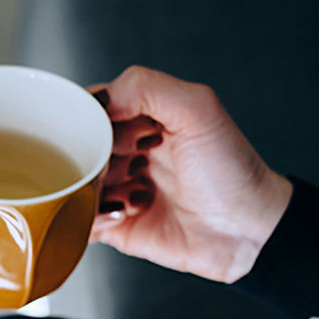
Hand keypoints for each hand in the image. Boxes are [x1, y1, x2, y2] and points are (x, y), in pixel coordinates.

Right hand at [90, 66, 292, 282]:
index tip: (106, 129)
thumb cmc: (231, 171)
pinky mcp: (111, 224)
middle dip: (92, 156)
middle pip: (75, 146)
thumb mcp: (198, 109)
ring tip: (132, 193)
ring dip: (96, 188)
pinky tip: (126, 213)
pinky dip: (94, 216)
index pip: (88, 107)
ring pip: (72, 183)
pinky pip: (77, 219)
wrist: (246, 232)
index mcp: (140, 117)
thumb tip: (96, 100)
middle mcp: (124, 151)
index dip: (88, 117)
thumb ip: (144, 86)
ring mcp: (116, 188)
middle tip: (127, 163)